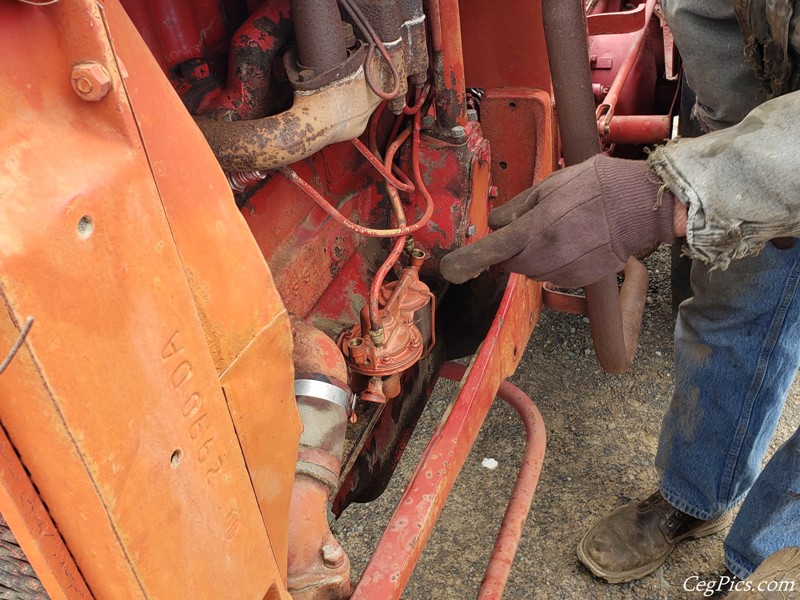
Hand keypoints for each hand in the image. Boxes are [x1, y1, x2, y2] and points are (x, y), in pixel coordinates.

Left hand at [440, 155, 675, 286]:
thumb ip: (517, 207)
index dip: (468, 261)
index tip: (450, 270)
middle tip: (530, 228)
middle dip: (510, 250)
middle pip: (510, 263)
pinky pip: (553, 276)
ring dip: (532, 257)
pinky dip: (553, 264)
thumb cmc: (597, 186)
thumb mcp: (550, 185)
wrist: (641, 206)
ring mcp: (563, 270)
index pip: (492, 250)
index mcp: (534, 228)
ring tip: (558, 231)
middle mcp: (546, 254)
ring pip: (531, 271)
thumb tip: (495, 224)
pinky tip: (572, 243)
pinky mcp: (579, 279)